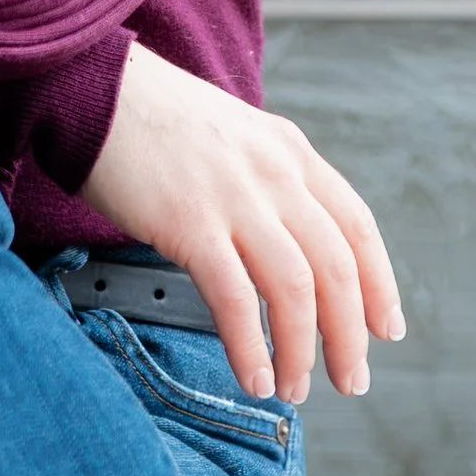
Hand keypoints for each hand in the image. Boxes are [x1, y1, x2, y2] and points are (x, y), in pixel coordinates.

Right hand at [78, 38, 401, 405]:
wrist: (90, 87)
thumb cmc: (152, 119)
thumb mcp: (233, 136)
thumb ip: (266, 182)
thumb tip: (286, 244)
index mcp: (291, 152)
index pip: (357, 227)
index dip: (378, 285)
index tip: (385, 329)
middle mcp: (275, 174)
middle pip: (337, 267)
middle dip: (350, 335)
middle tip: (351, 380)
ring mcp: (235, 197)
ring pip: (296, 287)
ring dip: (303, 349)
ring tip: (296, 388)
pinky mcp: (189, 222)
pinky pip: (235, 296)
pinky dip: (251, 346)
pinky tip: (255, 377)